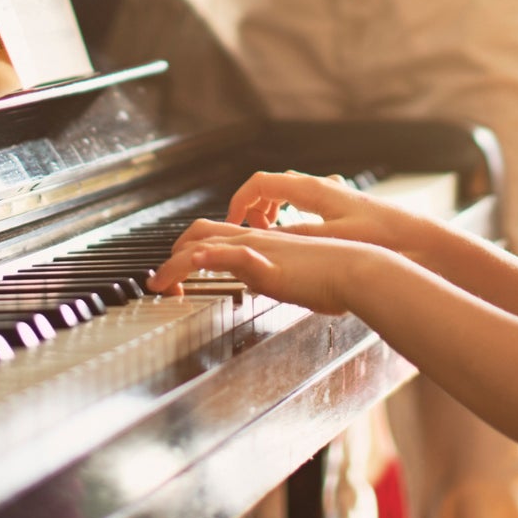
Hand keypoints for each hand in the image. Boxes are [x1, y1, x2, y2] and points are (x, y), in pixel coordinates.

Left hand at [150, 221, 386, 315]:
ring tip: (158, 286)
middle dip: (171, 254)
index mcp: (264, 243)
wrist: (359, 271)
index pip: (217, 236)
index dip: (192, 250)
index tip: (178, 274)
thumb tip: (265, 284)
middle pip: (200, 232)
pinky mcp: (266, 264)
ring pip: (202, 242)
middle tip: (159, 281)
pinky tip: (187, 267)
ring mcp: (259, 250)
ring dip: (173, 264)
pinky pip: (227, 254)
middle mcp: (256, 240)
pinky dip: (202, 258)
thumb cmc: (337, 278)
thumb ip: (279, 278)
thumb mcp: (298, 278)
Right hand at [224, 170, 444, 265]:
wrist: (422, 241)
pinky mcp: (344, 206)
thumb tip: (264, 236)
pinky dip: (292, 214)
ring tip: (272, 235)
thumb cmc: (383, 239)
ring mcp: (333, 194)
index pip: (260, 183)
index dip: (238, 202)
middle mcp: (321, 185)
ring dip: (273, 210)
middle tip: (250, 233)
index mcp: (312, 189)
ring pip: (289, 193)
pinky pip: (306, 202)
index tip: (231, 225)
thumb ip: (296, 236)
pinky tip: (301, 236)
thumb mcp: (333, 241)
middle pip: (272, 185)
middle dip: (254, 207)